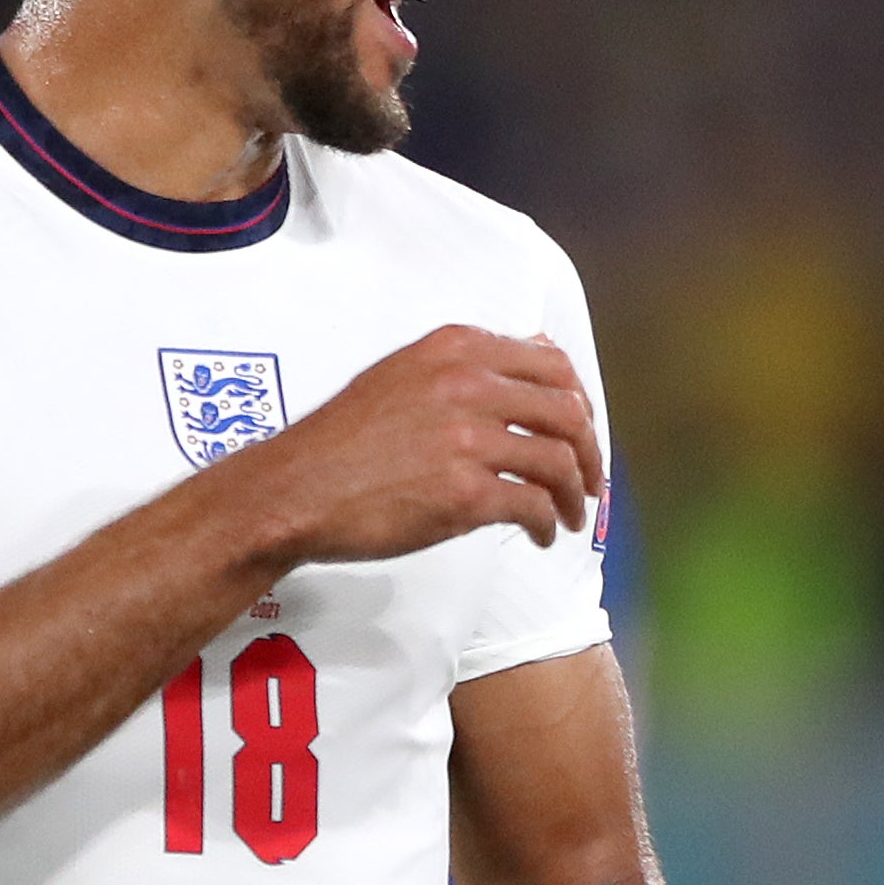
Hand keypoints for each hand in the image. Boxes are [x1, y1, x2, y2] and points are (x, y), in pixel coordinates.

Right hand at [234, 327, 601, 570]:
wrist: (294, 490)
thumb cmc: (344, 440)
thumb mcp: (404, 374)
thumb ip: (467, 364)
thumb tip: (535, 351)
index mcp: (456, 348)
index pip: (551, 364)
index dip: (579, 402)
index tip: (581, 432)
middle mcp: (468, 384)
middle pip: (567, 413)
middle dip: (589, 452)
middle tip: (589, 482)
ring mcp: (468, 438)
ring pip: (559, 462)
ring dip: (574, 494)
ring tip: (567, 516)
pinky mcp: (464, 492)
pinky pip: (533, 505)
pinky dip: (547, 523)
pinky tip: (540, 535)